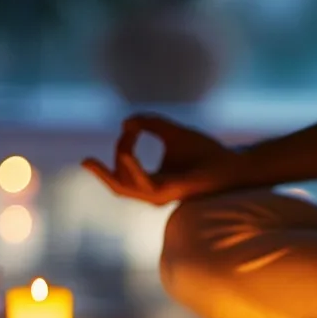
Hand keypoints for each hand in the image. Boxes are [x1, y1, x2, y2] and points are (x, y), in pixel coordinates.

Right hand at [82, 114, 244, 204]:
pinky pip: (143, 185)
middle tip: (85, 161)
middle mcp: (152, 192)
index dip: (124, 142)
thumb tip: (126, 121)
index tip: (131, 125)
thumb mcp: (172, 132)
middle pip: (118, 185)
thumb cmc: (206, 152)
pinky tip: (126, 154)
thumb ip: (150, 124)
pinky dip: (132, 170)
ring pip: (126, 186)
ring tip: (120, 145)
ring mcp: (160, 196)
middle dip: (101, 174)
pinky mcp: (170, 194)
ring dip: (119, 163)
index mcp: (152, 180)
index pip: (124, 165)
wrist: (231, 164)